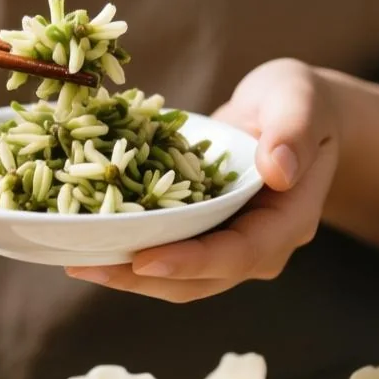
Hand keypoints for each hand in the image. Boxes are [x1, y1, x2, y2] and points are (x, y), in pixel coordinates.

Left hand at [67, 59, 340, 301]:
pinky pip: (168, 248)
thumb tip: (277, 170)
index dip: (192, 261)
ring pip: (179, 274)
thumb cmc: (299, 102)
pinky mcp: (204, 230)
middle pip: (201, 278)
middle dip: (143, 278)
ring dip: (128, 272)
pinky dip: (131, 247)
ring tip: (77, 260)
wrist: (292, 111)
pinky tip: (89, 237)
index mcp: (288, 221)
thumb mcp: (300, 100)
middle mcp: (259, 243)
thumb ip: (294, 131)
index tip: (144, 260)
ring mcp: (229, 241)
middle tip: (86, 265)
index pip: (240, 254)